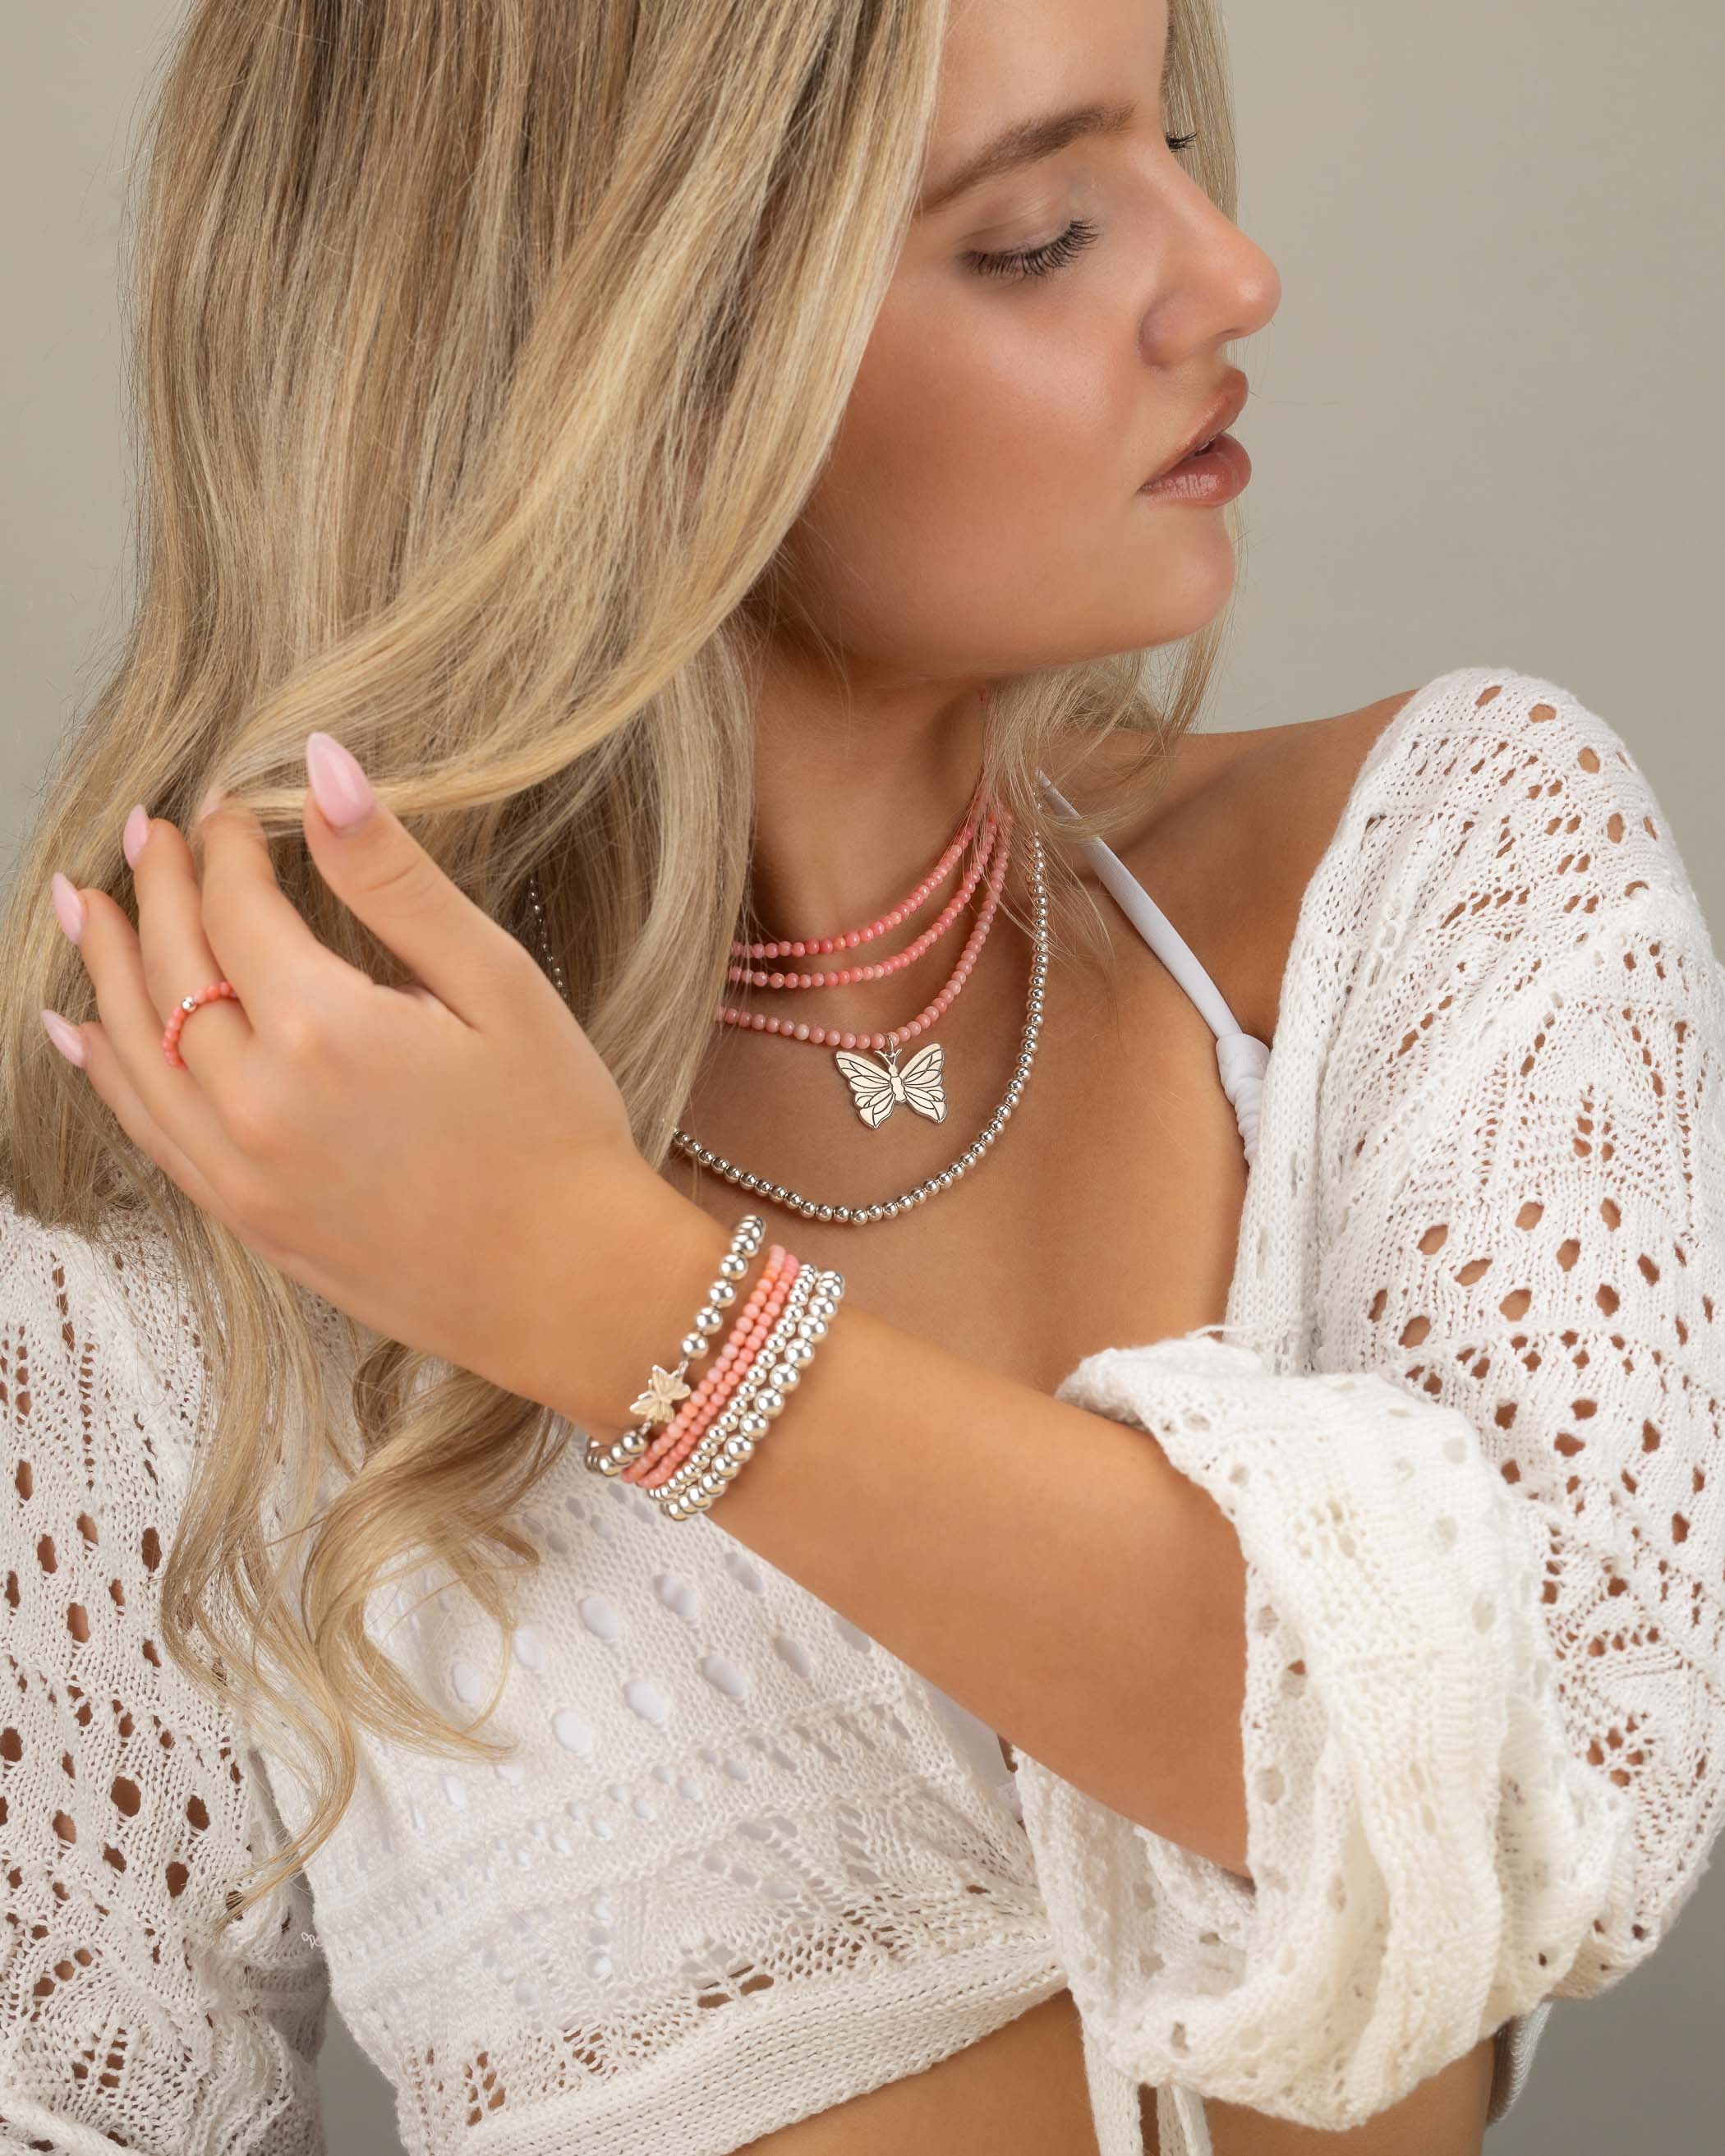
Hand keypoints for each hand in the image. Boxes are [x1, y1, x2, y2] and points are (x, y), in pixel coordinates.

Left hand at [41, 734, 682, 1414]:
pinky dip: (103, 1073)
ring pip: (135, 1047)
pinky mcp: (247, 1220)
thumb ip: (395, 878)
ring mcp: (241, 1170)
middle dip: (157, 888)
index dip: (223, 845)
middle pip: (171, 968)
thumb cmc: (556, 1132)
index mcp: (323, 1028)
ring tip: (82, 905)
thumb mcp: (497, 985)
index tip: (228, 805)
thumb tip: (321, 766)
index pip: (234, 906)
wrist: (570, 1287)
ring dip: (102, 966)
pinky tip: (79, 1033)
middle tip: (151, 834)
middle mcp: (257, 1101)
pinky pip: (147, 1132)